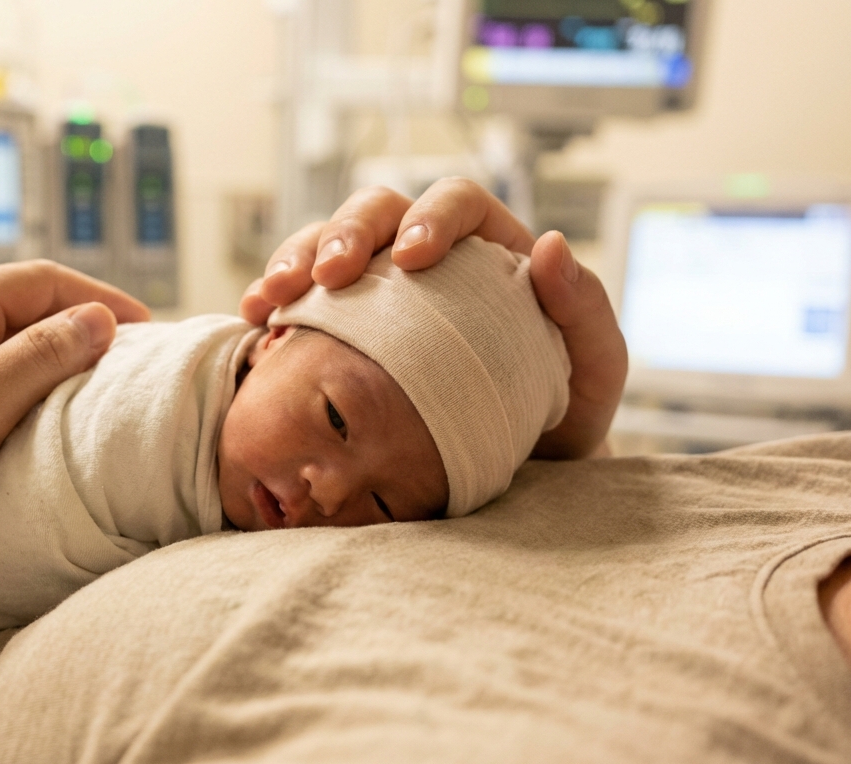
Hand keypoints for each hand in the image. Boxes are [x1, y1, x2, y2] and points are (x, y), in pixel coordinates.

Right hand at [240, 179, 625, 459]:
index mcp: (489, 248)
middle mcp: (426, 257)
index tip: (411, 258)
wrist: (514, 476)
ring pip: (327, 240)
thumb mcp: (595, 372)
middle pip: (377, 208)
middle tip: (329, 276)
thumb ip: (587, 312)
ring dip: (297, 256)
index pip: (456, 201)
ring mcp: (375, 290)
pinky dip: (273, 299)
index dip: (429, 215)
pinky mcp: (337, 326)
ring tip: (274, 294)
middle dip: (345, 231)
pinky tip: (256, 319)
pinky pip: (300, 296)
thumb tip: (550, 247)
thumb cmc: (561, 418)